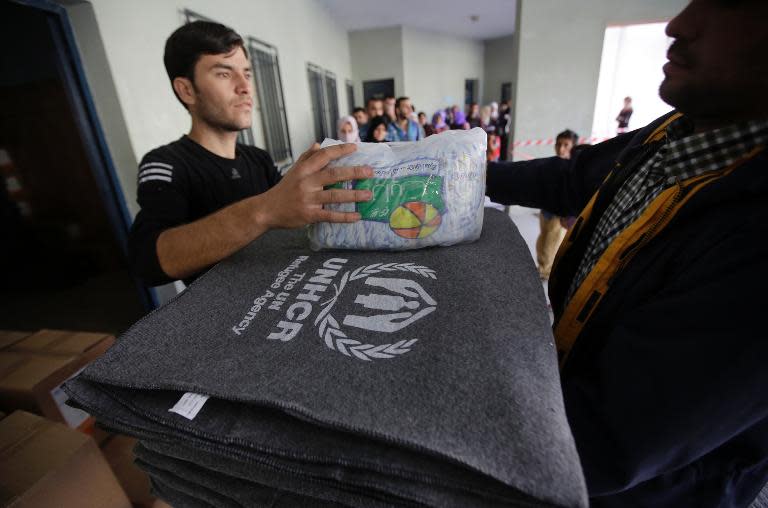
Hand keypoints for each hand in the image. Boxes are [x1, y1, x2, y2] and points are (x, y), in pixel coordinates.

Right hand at [257, 143, 372, 228]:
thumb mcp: (293, 171)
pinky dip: (345, 216)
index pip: (324, 155)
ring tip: (369, 194)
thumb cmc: (284, 189)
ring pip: (335, 195)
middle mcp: (306, 182)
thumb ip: (307, 158)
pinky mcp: (309, 215)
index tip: (355, 147)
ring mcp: (308, 199)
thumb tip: (318, 145)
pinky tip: (357, 216)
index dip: (340, 150)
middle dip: (354, 172)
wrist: (267, 210)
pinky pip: (331, 215)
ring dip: (354, 195)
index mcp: (304, 169)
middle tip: (370, 172)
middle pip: (334, 174)